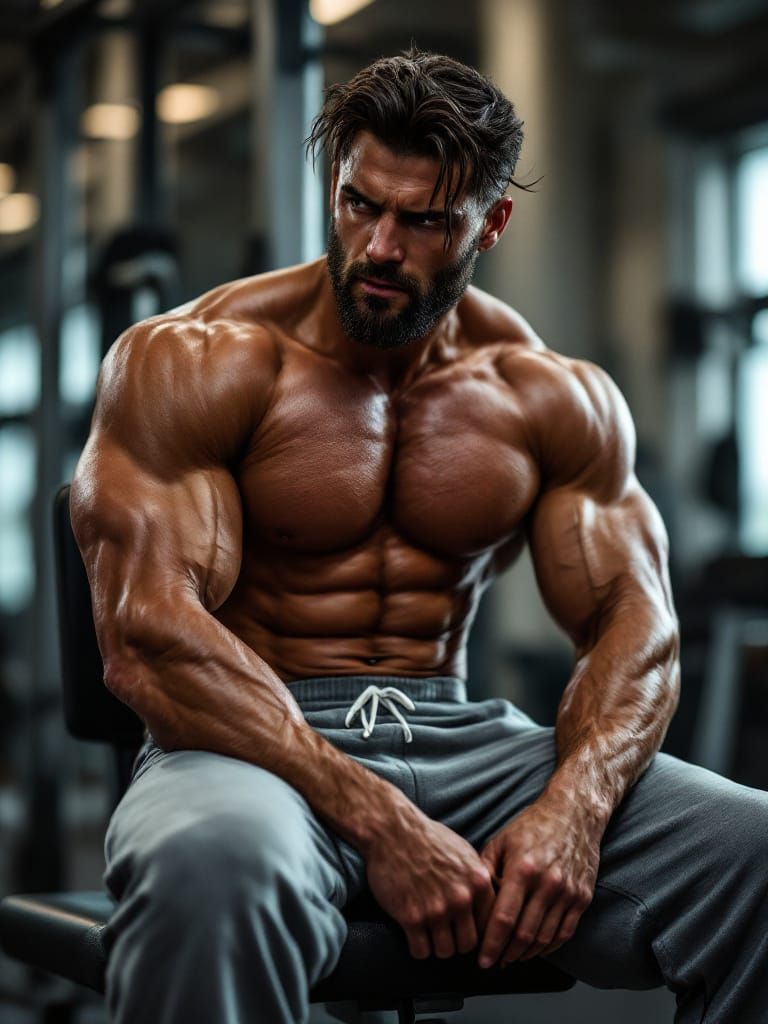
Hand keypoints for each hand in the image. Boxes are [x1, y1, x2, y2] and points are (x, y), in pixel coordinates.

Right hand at [364, 807, 496, 959]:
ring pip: (445, 952)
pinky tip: (414, 934)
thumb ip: (477, 879)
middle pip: (468, 944)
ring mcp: (436, 909)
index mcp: (478, 881)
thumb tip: (488, 902)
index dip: (480, 932)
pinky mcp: (411, 917)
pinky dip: (418, 947)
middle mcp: (461, 898)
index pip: (491, 924)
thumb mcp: (463, 852)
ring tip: (429, 934)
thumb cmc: (427, 838)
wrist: (391, 830)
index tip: (469, 933)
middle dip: (457, 942)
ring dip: (437, 946)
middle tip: (446, 934)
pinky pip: (421, 951)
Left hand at [476, 791, 600, 966]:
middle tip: (493, 963)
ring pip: (545, 938)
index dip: (491, 944)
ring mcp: (567, 892)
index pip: (504, 918)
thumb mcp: (501, 840)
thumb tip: (473, 901)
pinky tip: (535, 950)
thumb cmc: (533, 825)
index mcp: (522, 868)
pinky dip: (548, 948)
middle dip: (506, 954)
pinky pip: (564, 933)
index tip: (481, 959)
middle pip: (524, 934)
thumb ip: (485, 871)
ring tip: (511, 959)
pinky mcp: (582, 897)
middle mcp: (547, 883)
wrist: (574, 813)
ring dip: (525, 954)